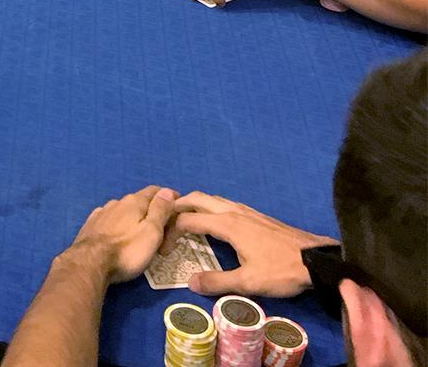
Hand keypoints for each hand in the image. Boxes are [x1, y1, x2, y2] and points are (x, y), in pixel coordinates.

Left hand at [66, 186, 176, 283]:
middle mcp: (117, 202)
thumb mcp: (151, 232)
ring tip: (141, 234)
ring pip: (123, 210)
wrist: (90, 263)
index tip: (177, 207)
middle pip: (139, 201)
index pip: (155, 191)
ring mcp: (102, 212)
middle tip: (163, 230)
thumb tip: (167, 191)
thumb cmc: (127, 251)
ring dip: (134, 218)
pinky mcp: (91, 224)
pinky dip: (119, 224)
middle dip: (152, 211)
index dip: (168, 197)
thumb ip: (160, 210)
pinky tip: (119, 232)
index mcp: (134, 202)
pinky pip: (109, 219)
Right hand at [161, 191, 335, 296]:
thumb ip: (217, 282)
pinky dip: (209, 207)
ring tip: (183, 219)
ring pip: (212, 198)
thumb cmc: (281, 270)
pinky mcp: (256, 215)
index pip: (187, 220)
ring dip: (194, 204)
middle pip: (197, 198)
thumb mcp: (249, 282)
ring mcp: (246, 211)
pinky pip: (224, 203)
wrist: (316, 260)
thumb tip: (189, 282)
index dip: (170, 231)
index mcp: (227, 224)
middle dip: (177, 205)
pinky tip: (213, 222)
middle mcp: (233, 211)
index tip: (163, 248)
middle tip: (163, 220)